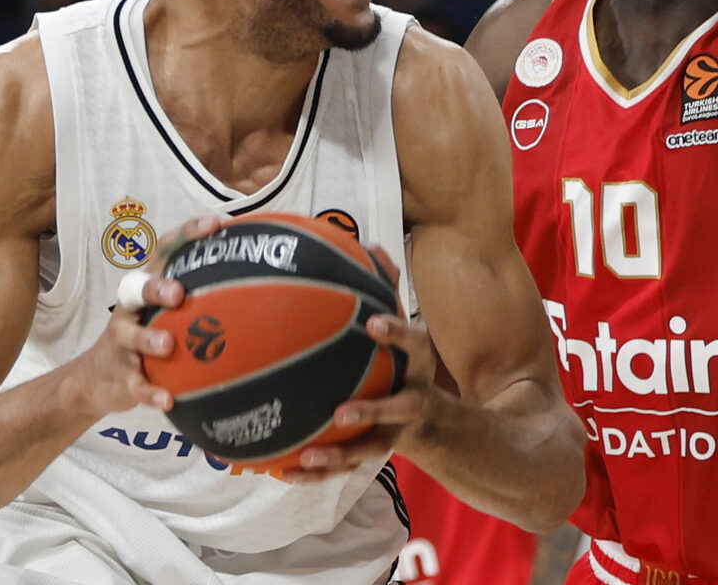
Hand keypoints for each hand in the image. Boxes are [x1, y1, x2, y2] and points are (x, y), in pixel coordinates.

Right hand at [60, 213, 228, 417]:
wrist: (98, 379)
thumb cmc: (149, 335)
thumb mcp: (168, 313)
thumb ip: (204, 296)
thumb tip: (268, 285)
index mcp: (147, 287)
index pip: (164, 251)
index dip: (187, 234)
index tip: (216, 223)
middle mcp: (131, 309)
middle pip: (138, 288)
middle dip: (157, 287)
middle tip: (178, 292)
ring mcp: (122, 342)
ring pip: (129, 335)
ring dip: (148, 339)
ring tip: (168, 345)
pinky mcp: (120, 375)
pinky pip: (135, 384)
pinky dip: (150, 392)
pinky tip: (168, 399)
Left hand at [279, 247, 438, 482]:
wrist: (433, 421)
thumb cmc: (404, 362)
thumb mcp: (402, 329)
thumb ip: (387, 289)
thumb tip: (371, 246)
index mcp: (419, 364)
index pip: (416, 346)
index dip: (398, 335)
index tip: (373, 322)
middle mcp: (413, 400)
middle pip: (400, 409)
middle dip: (372, 412)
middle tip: (341, 411)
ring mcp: (395, 433)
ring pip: (371, 449)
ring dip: (341, 455)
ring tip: (309, 454)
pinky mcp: (374, 453)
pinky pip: (344, 468)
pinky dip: (315, 472)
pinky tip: (283, 470)